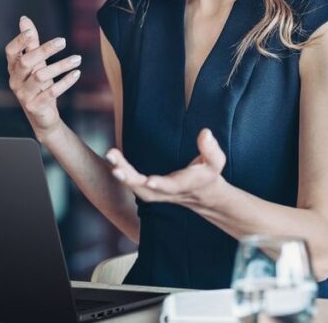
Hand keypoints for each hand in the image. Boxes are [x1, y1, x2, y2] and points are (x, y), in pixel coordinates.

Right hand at [5, 16, 81, 140]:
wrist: (42, 116)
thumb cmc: (38, 85)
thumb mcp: (35, 63)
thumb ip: (30, 43)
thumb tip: (24, 19)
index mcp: (13, 68)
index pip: (10, 51)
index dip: (19, 41)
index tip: (32, 31)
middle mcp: (15, 81)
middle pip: (26, 62)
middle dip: (44, 50)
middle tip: (63, 41)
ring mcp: (23, 95)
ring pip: (40, 77)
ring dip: (60, 66)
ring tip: (77, 59)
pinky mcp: (34, 106)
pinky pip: (51, 92)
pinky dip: (65, 82)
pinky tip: (76, 73)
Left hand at [105, 128, 226, 207]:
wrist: (204, 195)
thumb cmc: (209, 174)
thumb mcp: (216, 162)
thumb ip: (211, 148)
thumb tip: (205, 132)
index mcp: (185, 185)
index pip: (172, 187)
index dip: (162, 185)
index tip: (150, 181)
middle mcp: (168, 192)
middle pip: (146, 191)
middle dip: (130, 180)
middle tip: (115, 167)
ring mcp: (157, 193)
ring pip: (136, 188)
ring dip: (122, 174)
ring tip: (110, 156)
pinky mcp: (150, 189)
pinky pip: (133, 183)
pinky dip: (122, 172)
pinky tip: (113, 158)